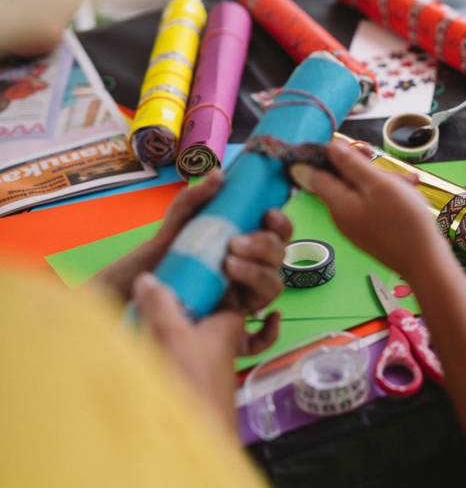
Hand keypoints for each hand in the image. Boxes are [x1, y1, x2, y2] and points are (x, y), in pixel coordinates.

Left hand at [92, 169, 291, 314]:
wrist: (144, 285)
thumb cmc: (168, 250)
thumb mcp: (179, 219)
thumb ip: (197, 196)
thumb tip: (219, 175)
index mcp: (249, 242)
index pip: (279, 232)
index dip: (281, 222)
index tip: (267, 214)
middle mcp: (254, 268)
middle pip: (281, 258)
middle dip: (264, 247)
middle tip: (234, 243)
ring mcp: (247, 294)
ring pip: (274, 288)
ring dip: (259, 275)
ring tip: (229, 267)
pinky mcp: (236, 321)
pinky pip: (261, 329)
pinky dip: (268, 330)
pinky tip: (257, 315)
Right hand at [132, 273, 277, 434]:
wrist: (196, 433)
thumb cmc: (192, 384)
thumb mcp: (171, 335)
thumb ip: (160, 304)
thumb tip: (148, 278)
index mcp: (230, 321)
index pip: (228, 287)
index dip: (214, 271)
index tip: (191, 260)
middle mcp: (224, 337)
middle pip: (211, 304)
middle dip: (191, 293)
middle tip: (161, 281)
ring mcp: (210, 355)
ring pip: (197, 325)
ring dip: (175, 317)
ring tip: (147, 307)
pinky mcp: (196, 371)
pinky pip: (184, 346)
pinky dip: (168, 339)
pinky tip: (147, 335)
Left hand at [289, 139, 450, 278]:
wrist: (425, 261)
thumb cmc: (404, 221)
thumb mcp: (379, 184)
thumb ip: (352, 165)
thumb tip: (330, 147)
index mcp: (338, 203)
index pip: (317, 173)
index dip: (330, 156)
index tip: (354, 149)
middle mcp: (342, 216)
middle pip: (343, 181)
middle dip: (367, 169)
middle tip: (389, 166)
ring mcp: (357, 225)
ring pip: (363, 192)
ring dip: (384, 182)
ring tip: (410, 183)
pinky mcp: (372, 231)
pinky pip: (374, 206)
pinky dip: (390, 197)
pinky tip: (410, 195)